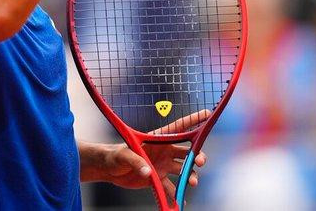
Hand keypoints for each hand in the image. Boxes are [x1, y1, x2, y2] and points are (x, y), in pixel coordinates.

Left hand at [80, 110, 210, 200]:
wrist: (109, 169)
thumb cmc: (115, 155)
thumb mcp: (123, 155)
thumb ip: (136, 161)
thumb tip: (148, 172)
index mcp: (157, 139)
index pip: (178, 128)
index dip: (192, 120)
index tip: (207, 114)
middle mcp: (164, 150)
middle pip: (187, 151)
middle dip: (197, 155)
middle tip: (201, 161)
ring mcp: (163, 164)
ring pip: (183, 169)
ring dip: (191, 176)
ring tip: (192, 183)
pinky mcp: (158, 178)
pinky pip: (171, 187)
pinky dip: (176, 194)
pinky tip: (179, 201)